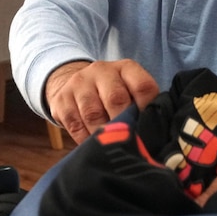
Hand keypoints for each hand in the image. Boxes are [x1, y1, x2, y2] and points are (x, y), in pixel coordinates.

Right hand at [45, 59, 160, 143]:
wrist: (74, 83)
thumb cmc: (112, 93)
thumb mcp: (129, 91)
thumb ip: (142, 107)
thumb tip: (154, 135)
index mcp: (126, 68)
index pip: (143, 86)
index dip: (148, 111)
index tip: (147, 129)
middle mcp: (102, 70)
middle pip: (116, 99)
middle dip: (123, 125)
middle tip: (128, 142)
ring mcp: (79, 83)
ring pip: (93, 113)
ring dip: (103, 134)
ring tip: (110, 147)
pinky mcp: (62, 99)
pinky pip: (74, 124)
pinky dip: (85, 139)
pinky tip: (92, 145)